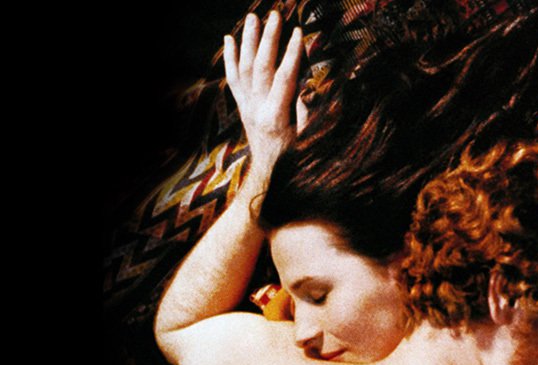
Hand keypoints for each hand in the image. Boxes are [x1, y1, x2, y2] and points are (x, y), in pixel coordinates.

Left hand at [223, 11, 305, 180]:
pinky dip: (230, 58)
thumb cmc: (296, 159)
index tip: (299, 33)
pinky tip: (230, 38)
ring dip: (248, 41)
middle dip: (268, 39)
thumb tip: (306, 87)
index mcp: (275, 118)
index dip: (292, 55)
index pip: (284, 79)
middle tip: (276, 15)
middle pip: (260, 67)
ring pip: (243, 68)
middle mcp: (256, 110)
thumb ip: (306, 113)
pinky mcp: (241, 107)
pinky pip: (232, 79)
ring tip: (253, 17)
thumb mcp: (307, 140)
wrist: (271, 175)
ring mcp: (245, 107)